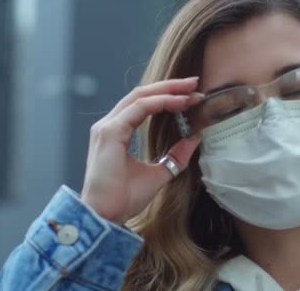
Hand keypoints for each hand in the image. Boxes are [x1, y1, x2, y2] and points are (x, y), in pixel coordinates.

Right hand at [80, 77, 202, 223]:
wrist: (105, 216)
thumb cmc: (124, 199)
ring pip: (140, 96)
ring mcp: (107, 127)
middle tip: (195, 83)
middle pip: (142, 94)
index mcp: (117, 132)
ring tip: (191, 90)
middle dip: (170, 86)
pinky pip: (139, 108)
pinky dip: (161, 102)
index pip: (144, 104)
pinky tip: (179, 103)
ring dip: (168, 91)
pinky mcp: (109, 132)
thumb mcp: (159, 173)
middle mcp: (109, 125)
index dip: (168, 96)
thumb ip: (175, 156)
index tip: (192, 96)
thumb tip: (194, 139)